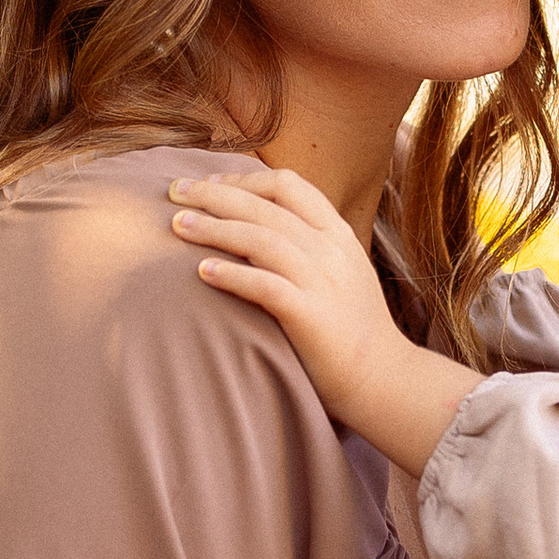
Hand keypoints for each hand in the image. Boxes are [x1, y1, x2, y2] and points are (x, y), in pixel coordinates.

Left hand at [169, 167, 478, 474]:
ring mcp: (324, 281)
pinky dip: (232, 275)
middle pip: (266, 204)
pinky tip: (202, 272)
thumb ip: (308, 246)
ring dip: (215, 228)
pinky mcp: (312, 317)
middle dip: (215, 193)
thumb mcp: (340, 273)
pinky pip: (266, 287)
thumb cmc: (353, 329)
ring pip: (262, 238)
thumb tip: (255, 228)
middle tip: (173, 191)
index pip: (288, 185)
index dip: (243, 178)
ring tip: (177, 224)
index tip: (209, 183)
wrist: (385, 379)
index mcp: (338, 234)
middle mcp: (331, 250)